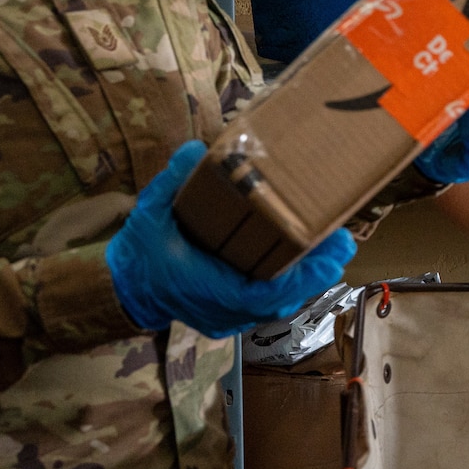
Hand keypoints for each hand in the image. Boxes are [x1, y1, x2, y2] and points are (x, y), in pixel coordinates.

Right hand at [109, 141, 355, 338]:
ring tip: (334, 246)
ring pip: (278, 303)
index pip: (261, 295)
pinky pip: (268, 303)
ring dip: (306, 277)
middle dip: (314, 272)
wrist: (125, 288)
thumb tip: (196, 151)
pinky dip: (290, 283)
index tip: (328, 260)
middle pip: (280, 299)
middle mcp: (224, 311)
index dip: (298, 279)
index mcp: (206, 289)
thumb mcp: (148, 214)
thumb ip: (170, 183)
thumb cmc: (140, 252)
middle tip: (343, 242)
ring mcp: (229, 317)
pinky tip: (309, 259)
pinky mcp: (232, 314)